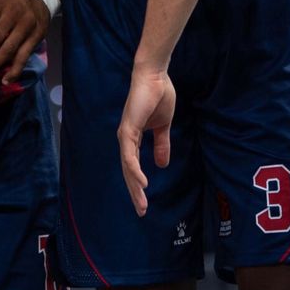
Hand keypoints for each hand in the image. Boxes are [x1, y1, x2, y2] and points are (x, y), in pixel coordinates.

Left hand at [118, 65, 175, 216]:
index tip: (144, 202)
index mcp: (133, 138)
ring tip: (142, 204)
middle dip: (135, 192)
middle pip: (128, 172)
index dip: (138, 184)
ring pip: (127, 167)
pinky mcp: (128, 129)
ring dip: (135, 187)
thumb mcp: (163, 126)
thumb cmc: (159, 96)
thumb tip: (162, 164)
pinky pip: (129, 155)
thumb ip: (161, 144)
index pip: (133, 167)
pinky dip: (135, 170)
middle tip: (142, 212)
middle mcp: (126, 138)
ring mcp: (125, 134)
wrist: (156, 77)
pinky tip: (142, 183)